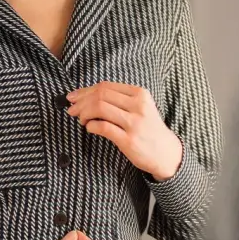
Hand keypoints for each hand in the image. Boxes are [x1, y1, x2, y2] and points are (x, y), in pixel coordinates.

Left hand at [67, 82, 183, 180]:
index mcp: (140, 94)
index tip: (74, 97)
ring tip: (81, 119)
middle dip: (81, 101)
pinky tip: (90, 128)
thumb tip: (88, 95)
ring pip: (100, 108)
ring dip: (84, 113)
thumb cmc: (149, 129)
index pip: (106, 86)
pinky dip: (91, 126)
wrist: (166, 153)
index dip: (85, 91)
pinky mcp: (129, 140)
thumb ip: (120, 100)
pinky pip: (103, 127)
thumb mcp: (141, 108)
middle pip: (101, 95)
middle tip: (72, 109)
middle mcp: (138, 106)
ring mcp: (134, 123)